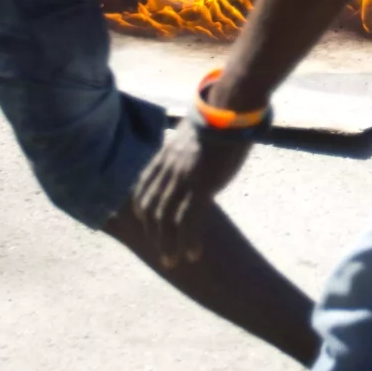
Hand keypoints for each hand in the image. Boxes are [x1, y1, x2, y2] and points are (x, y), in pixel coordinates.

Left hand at [134, 118, 256, 265]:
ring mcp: (182, 179)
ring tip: (173, 261)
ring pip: (164, 220)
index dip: (143, 211)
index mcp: (164, 157)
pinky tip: (193, 254)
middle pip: (149, 209)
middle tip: (162, 252)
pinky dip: (187, 241)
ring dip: (167, 245)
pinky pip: (188, 221)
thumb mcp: (194, 135)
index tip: (149, 226)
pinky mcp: (200, 186)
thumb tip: (195, 158)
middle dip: (153, 234)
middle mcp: (167, 170)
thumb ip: (187, 151)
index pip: (142, 190)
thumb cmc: (220, 119)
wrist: (229, 109)